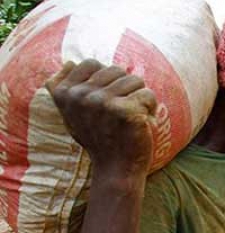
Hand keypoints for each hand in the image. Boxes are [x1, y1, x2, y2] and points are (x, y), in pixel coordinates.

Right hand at [46, 59, 156, 182]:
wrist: (115, 170)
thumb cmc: (99, 140)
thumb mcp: (73, 115)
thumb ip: (67, 90)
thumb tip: (70, 62)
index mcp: (65, 93)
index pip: (91, 63)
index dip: (107, 80)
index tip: (107, 102)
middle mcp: (80, 95)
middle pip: (116, 70)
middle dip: (126, 89)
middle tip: (122, 114)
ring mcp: (101, 102)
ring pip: (135, 80)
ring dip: (140, 98)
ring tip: (132, 117)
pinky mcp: (124, 110)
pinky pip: (148, 94)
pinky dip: (151, 109)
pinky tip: (143, 123)